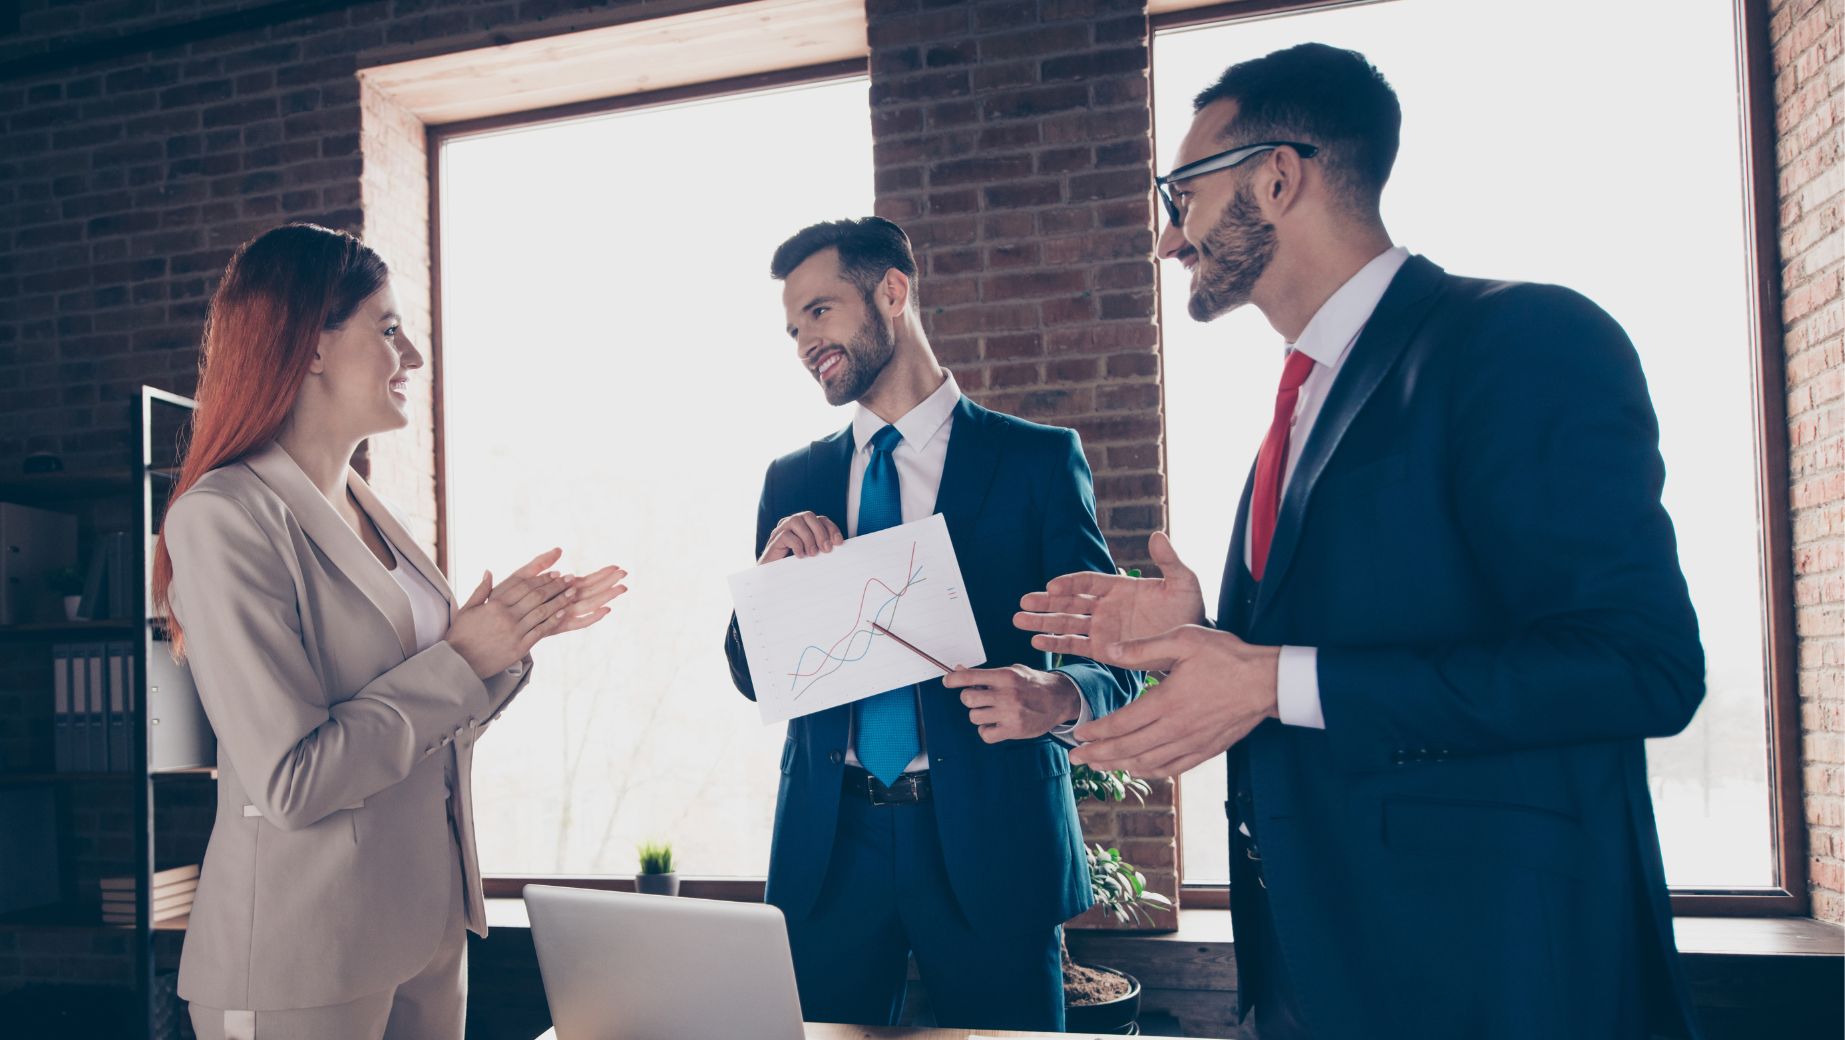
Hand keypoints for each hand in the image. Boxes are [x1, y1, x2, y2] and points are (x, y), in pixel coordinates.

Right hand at [446, 548, 627, 677]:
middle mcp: (506, 616)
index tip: (554, 573)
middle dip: (556, 586)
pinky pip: (540, 631)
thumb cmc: (461, 635)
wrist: (458, 664)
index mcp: (493, 605)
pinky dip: (553, 620)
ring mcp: (514, 632)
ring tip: (573, 592)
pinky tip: (564, 612)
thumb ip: (481, 590)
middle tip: (571, 579)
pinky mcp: (519, 647)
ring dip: (560, 600)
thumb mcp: (467, 610)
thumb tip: (489, 571)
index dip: (541, 579)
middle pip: (536, 596)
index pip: (523, 587)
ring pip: (542, 612)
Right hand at [759, 511, 843, 563]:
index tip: (839, 542)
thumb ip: (822, 547)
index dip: (831, 528)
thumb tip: (837, 545)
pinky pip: (786, 535)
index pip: (820, 519)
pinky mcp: (773, 540)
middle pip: (808, 516)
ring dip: (808, 537)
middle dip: (820, 532)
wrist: (773, 578)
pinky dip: (796, 545)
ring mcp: (781, 530)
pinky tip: (800, 556)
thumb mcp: (812, 554)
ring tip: (813, 553)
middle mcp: (791, 523)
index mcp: (804, 525)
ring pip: (796, 521)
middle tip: (826, 549)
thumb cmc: (795, 565)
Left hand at [941, 665, 1083, 742]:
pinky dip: (986, 730)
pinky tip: (996, 723)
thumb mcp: (1012, 671)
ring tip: (992, 710)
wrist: (1059, 699)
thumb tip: (958, 670)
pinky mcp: (1014, 731)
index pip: (970, 677)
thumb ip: (986, 674)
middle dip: (969, 698)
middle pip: (968, 699)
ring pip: (974, 716)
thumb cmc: (1032, 683)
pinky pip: (985, 734)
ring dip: (979, 714)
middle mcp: (1007, 695)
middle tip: (978, 697)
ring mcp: (1010, 714)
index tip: (947, 681)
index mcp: (1006, 676)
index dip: (953, 679)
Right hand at [1014, 531, 1205, 656]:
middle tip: (1023, 601)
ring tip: (1019, 620)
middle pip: (1070, 601)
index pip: (1088, 582)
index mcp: (1120, 588)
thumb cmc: (1189, 612)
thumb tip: (1158, 535)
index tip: (1052, 585)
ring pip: (1067, 623)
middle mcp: (1106, 607)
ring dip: (1043, 622)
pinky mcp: (1104, 650)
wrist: (1192, 646)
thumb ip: (1169, 561)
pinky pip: (1075, 646)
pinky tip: (1037, 641)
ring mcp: (1103, 629)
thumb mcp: (1184, 583)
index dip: (1070, 583)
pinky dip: (1056, 644)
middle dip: (1046, 602)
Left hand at [1067, 625, 1279, 776]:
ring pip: (1148, 762)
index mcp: (1167, 702)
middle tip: (1075, 758)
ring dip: (1119, 766)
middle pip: (1128, 749)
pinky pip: (1172, 768)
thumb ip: (1144, 647)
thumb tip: (1110, 651)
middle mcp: (1176, 728)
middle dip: (1098, 755)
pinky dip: (1150, 772)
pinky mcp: (1206, 750)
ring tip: (1098, 766)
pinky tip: (1138, 770)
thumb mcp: (1184, 640)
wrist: (1267, 682)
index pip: (1122, 724)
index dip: (1097, 731)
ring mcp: (1192, 743)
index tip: (1078, 733)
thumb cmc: (1227, 656)